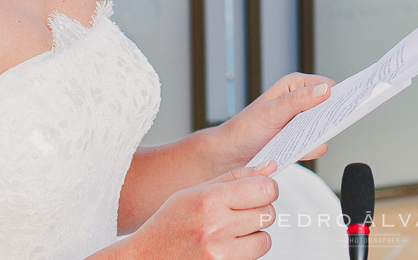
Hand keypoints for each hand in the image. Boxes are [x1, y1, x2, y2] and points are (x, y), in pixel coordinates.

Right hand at [124, 162, 279, 259]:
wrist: (147, 257)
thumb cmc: (170, 223)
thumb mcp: (196, 191)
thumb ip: (236, 178)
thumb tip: (270, 167)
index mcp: (210, 200)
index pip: (265, 189)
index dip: (267, 189)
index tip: (259, 191)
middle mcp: (216, 227)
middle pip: (268, 213)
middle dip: (258, 211)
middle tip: (238, 213)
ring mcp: (220, 253)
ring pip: (265, 239)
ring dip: (253, 235)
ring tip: (230, 232)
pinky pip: (253, 257)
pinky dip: (245, 251)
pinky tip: (225, 246)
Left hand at [211, 73, 333, 172]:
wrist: (230, 155)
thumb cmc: (245, 129)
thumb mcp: (272, 112)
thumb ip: (299, 100)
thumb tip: (325, 90)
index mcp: (295, 85)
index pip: (329, 86)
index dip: (342, 94)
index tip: (354, 102)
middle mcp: (301, 101)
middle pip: (331, 107)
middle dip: (330, 118)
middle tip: (324, 126)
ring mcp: (301, 121)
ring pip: (325, 129)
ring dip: (315, 137)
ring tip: (296, 140)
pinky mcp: (300, 139)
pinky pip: (315, 144)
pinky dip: (308, 149)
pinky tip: (294, 151)